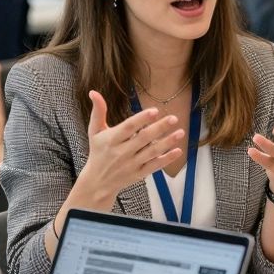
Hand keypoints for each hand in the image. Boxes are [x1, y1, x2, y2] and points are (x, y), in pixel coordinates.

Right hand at [75, 90, 183, 204]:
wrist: (97, 182)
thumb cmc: (98, 152)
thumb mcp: (95, 132)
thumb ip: (98, 112)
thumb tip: (93, 92)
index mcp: (111, 139)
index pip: (128, 127)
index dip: (141, 119)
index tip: (154, 111)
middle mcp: (122, 152)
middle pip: (143, 138)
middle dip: (159, 128)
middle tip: (173, 118)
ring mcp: (131, 164)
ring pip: (152, 152)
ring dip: (167, 142)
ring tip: (180, 132)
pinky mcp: (139, 173)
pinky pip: (154, 166)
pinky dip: (166, 159)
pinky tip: (178, 151)